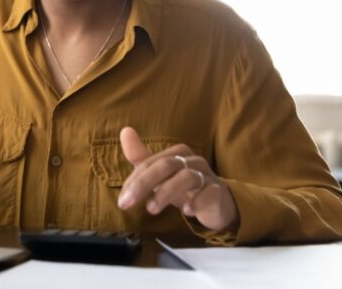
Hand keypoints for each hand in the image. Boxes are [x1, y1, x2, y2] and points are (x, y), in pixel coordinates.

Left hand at [117, 126, 237, 231]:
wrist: (218, 203)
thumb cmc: (185, 187)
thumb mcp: (161, 175)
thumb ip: (141, 157)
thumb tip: (125, 130)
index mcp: (177, 154)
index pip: (150, 163)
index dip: (134, 180)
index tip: (122, 200)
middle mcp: (192, 161)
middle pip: (166, 165)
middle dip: (143, 184)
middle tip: (126, 204)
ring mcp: (207, 176)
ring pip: (186, 177)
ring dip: (166, 193)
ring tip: (151, 209)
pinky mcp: (218, 192)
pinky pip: (209, 193)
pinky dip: (197, 201)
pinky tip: (186, 211)